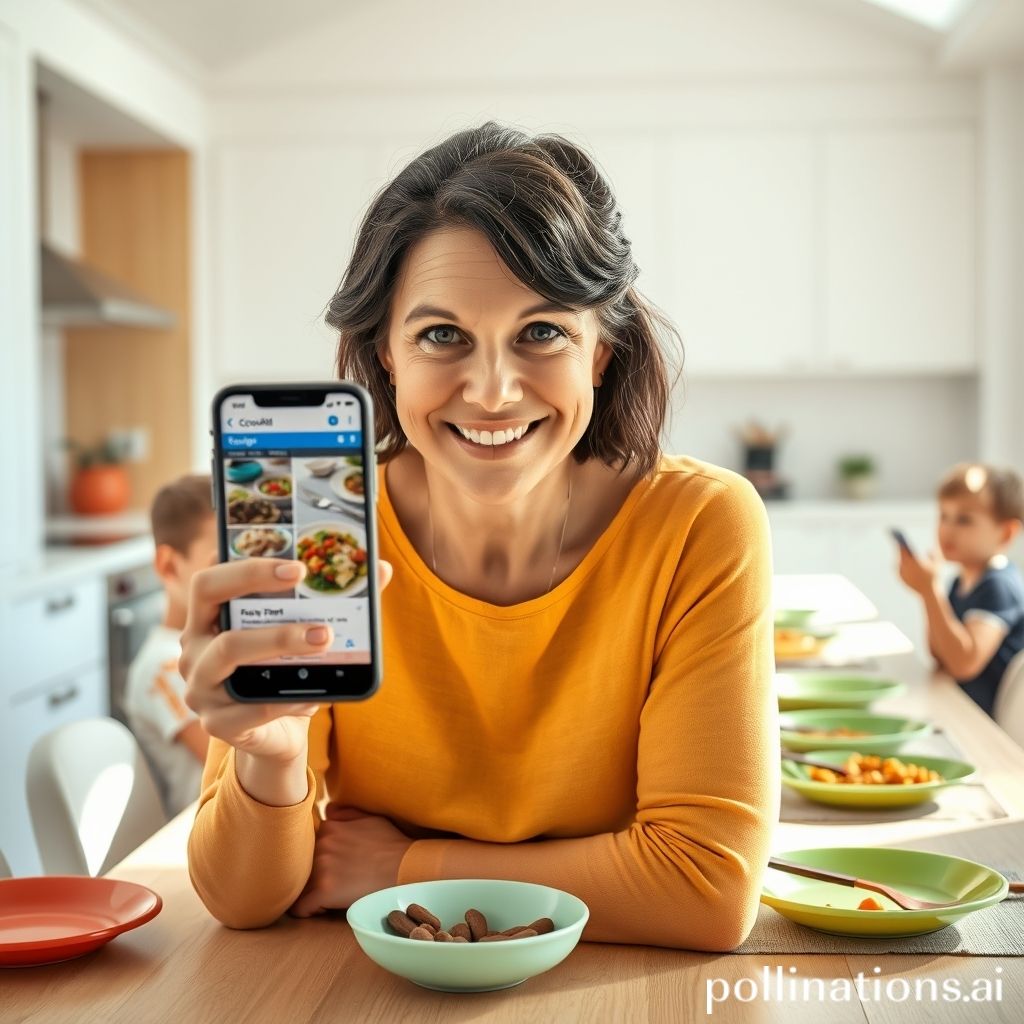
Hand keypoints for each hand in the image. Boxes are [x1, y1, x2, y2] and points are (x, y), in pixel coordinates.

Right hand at [179, 557, 392, 764]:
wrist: (277, 733)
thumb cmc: (285, 672)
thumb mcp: (301, 634)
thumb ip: (335, 601)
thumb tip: (381, 569)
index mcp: (208, 618)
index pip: (211, 580)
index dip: (249, 567)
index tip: (298, 567)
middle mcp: (194, 648)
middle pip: (209, 603)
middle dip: (259, 587)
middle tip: (314, 603)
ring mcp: (200, 687)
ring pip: (229, 652)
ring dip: (280, 641)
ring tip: (324, 639)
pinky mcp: (218, 723)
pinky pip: (254, 706)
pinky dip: (290, 697)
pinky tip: (315, 694)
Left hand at [289, 804, 414, 915]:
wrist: (405, 867)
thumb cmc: (391, 844)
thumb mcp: (370, 818)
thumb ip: (344, 813)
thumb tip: (327, 811)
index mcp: (329, 827)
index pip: (306, 846)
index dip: (315, 858)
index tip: (328, 868)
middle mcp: (321, 844)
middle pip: (300, 866)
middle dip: (309, 875)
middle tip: (328, 883)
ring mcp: (321, 867)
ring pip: (298, 886)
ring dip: (309, 892)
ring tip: (326, 897)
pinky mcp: (324, 890)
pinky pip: (300, 907)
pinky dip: (307, 911)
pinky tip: (320, 910)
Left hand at [897, 545, 939, 595]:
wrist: (928, 591)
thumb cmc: (934, 577)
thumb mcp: (937, 564)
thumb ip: (933, 554)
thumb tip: (929, 549)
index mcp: (911, 561)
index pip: (903, 549)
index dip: (900, 543)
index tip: (899, 538)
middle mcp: (904, 566)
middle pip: (900, 555)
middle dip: (901, 549)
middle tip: (899, 542)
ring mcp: (901, 572)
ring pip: (899, 562)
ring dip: (900, 557)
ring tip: (901, 551)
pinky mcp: (900, 578)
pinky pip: (899, 569)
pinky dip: (901, 565)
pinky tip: (902, 561)